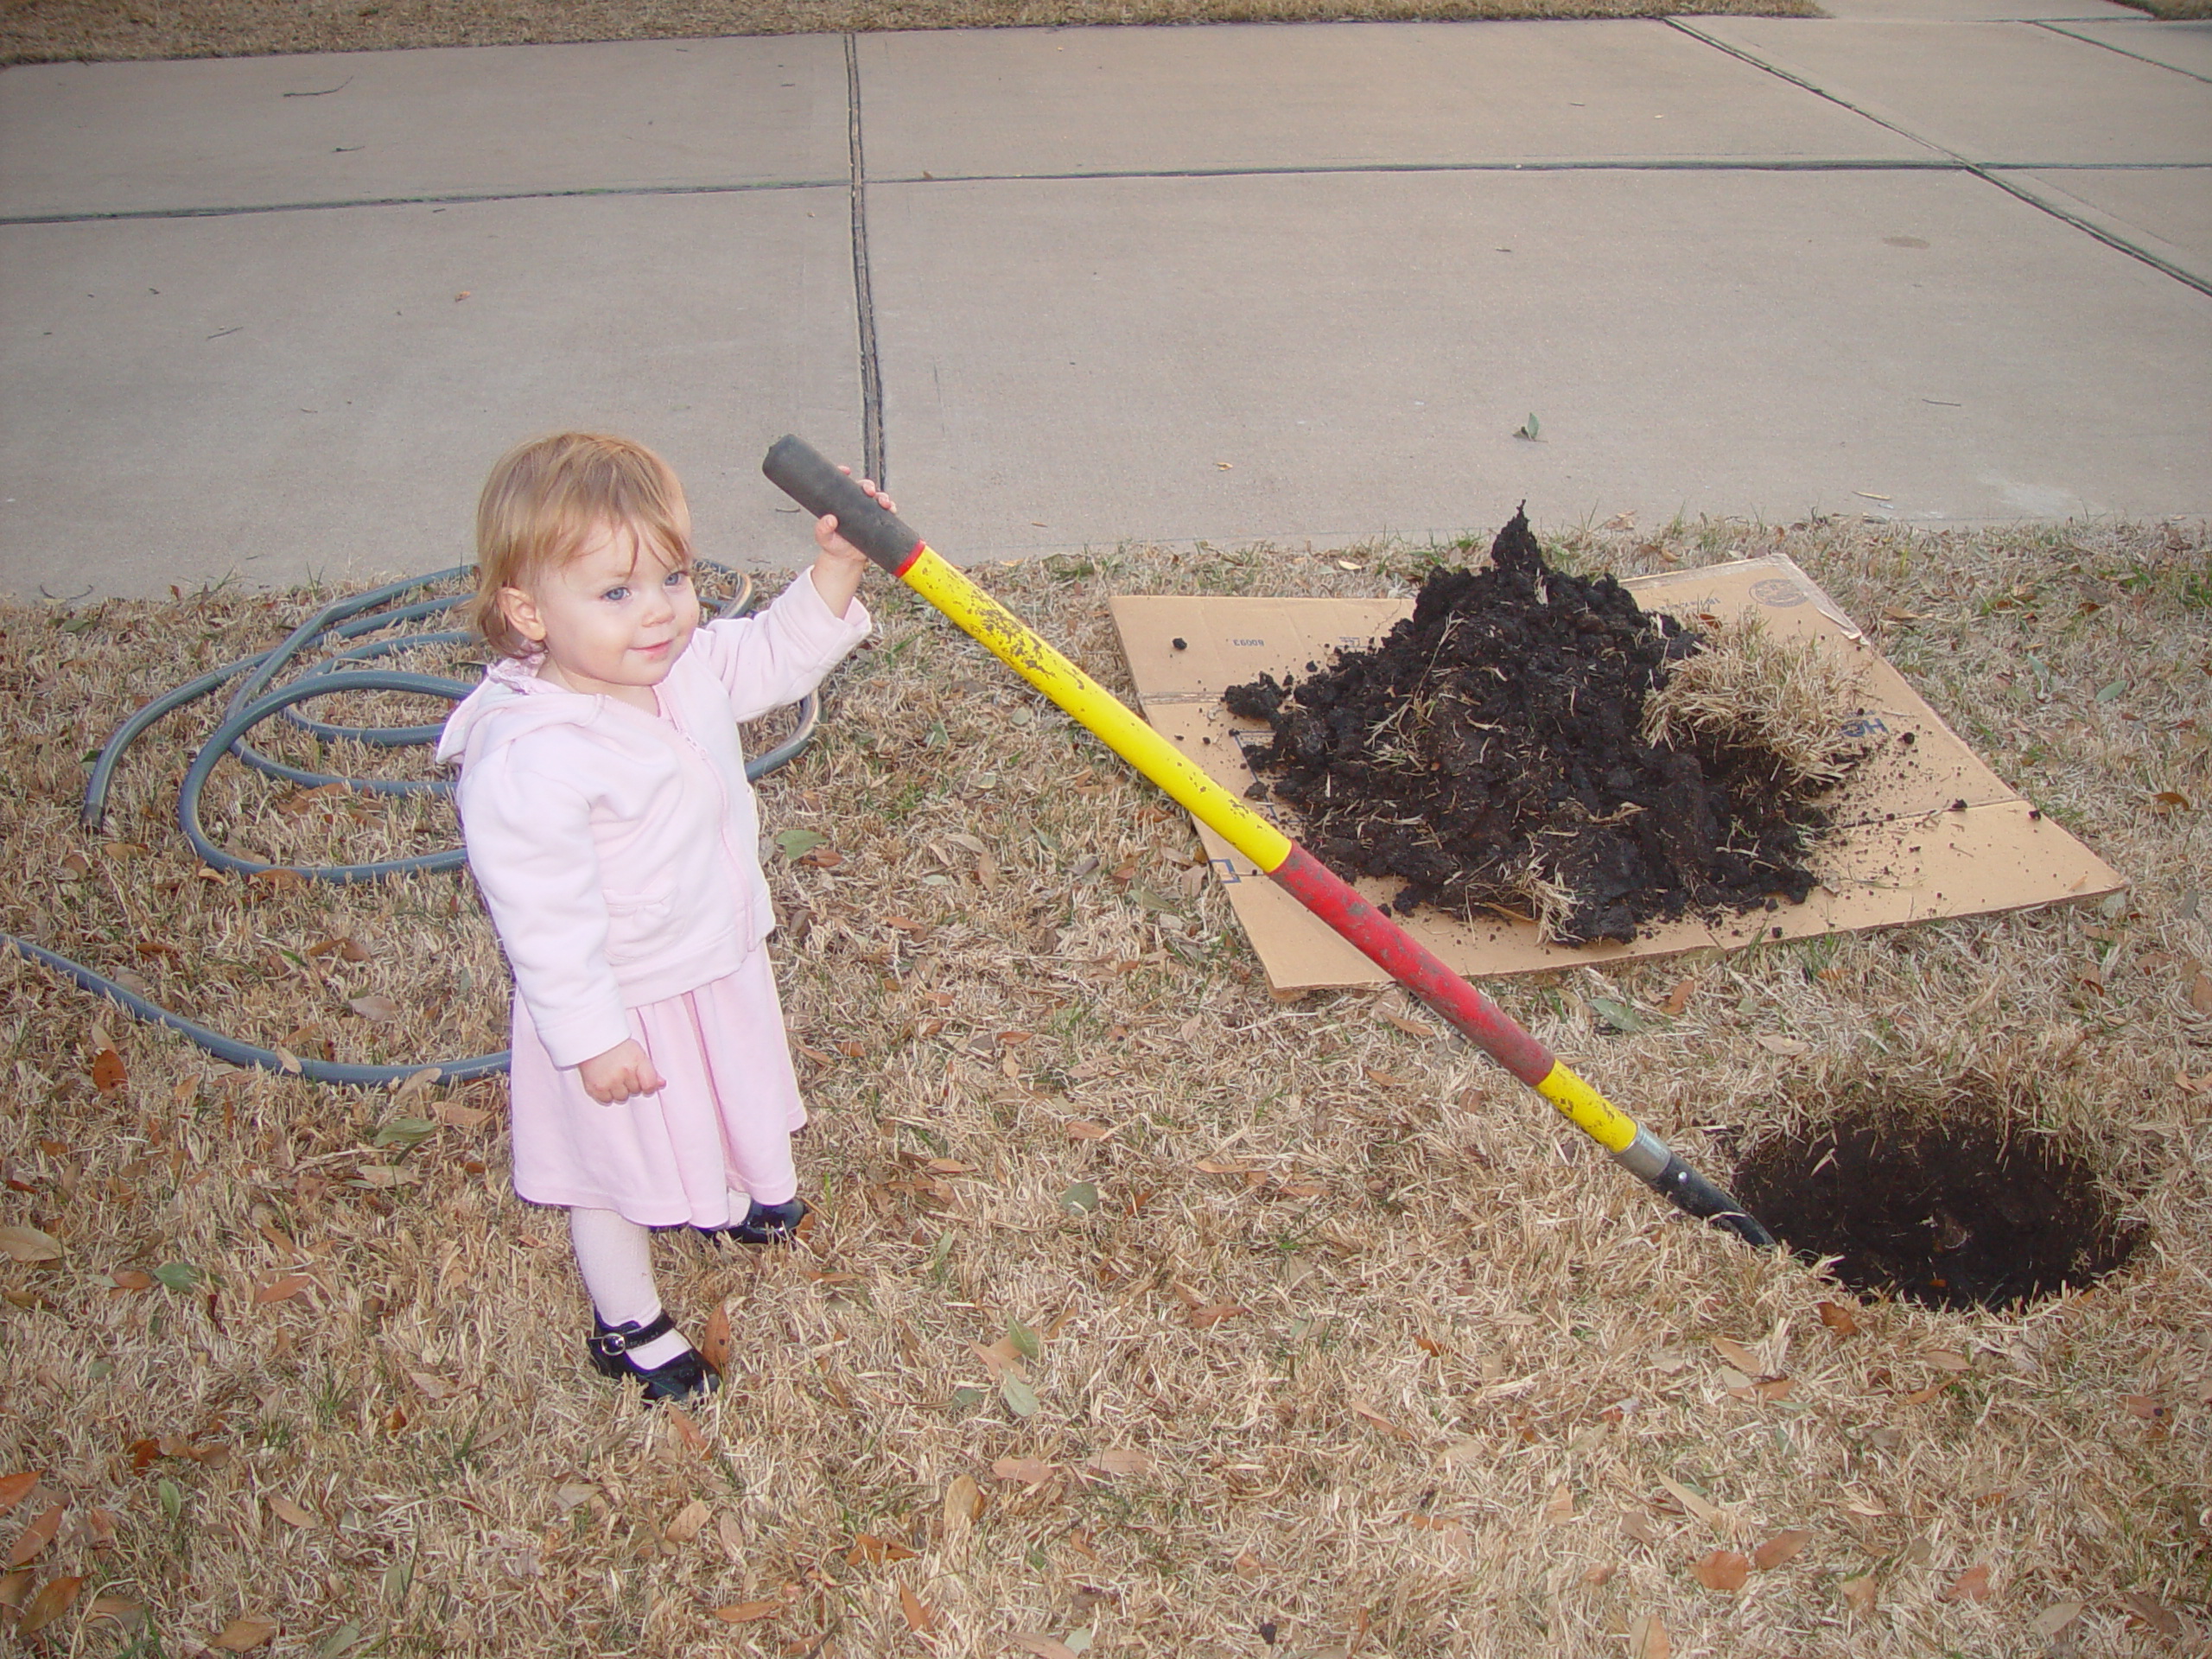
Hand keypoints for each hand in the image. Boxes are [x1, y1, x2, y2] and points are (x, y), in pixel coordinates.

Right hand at [577, 1038, 663, 1104]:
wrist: (592, 1040)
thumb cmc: (618, 1046)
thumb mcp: (638, 1053)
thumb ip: (651, 1071)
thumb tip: (662, 1084)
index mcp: (636, 1062)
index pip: (649, 1085)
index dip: (648, 1086)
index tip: (643, 1082)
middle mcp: (623, 1073)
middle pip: (635, 1092)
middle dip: (632, 1084)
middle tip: (623, 1072)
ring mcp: (608, 1082)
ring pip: (621, 1098)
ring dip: (620, 1090)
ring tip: (614, 1077)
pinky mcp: (594, 1088)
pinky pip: (607, 1100)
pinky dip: (607, 1094)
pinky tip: (605, 1082)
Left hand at [809, 468, 892, 615]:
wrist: (846, 559)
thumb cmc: (832, 544)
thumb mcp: (823, 537)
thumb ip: (822, 528)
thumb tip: (830, 519)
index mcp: (841, 502)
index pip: (843, 483)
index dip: (844, 473)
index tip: (846, 470)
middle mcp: (856, 503)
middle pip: (864, 487)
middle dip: (868, 485)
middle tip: (869, 490)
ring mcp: (868, 512)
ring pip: (878, 497)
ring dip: (883, 496)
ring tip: (884, 502)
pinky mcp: (878, 521)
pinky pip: (887, 511)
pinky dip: (891, 508)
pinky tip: (891, 509)